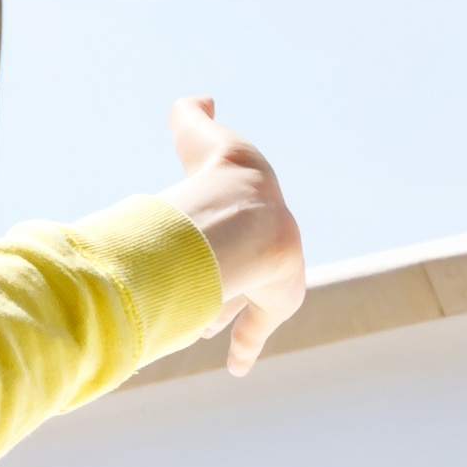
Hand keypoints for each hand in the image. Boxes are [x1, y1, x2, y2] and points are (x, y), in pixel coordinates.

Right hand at [164, 97, 302, 368]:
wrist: (248, 210)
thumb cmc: (222, 174)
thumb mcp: (199, 137)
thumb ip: (192, 117)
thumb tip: (196, 97)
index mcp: (249, 207)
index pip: (235, 223)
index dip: (220, 237)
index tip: (205, 254)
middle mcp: (264, 244)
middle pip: (239, 267)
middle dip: (221, 279)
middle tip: (198, 294)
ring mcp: (270, 276)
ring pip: (243, 301)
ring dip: (224, 312)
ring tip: (198, 326)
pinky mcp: (274, 304)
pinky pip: (258, 330)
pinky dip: (247, 348)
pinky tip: (238, 368)